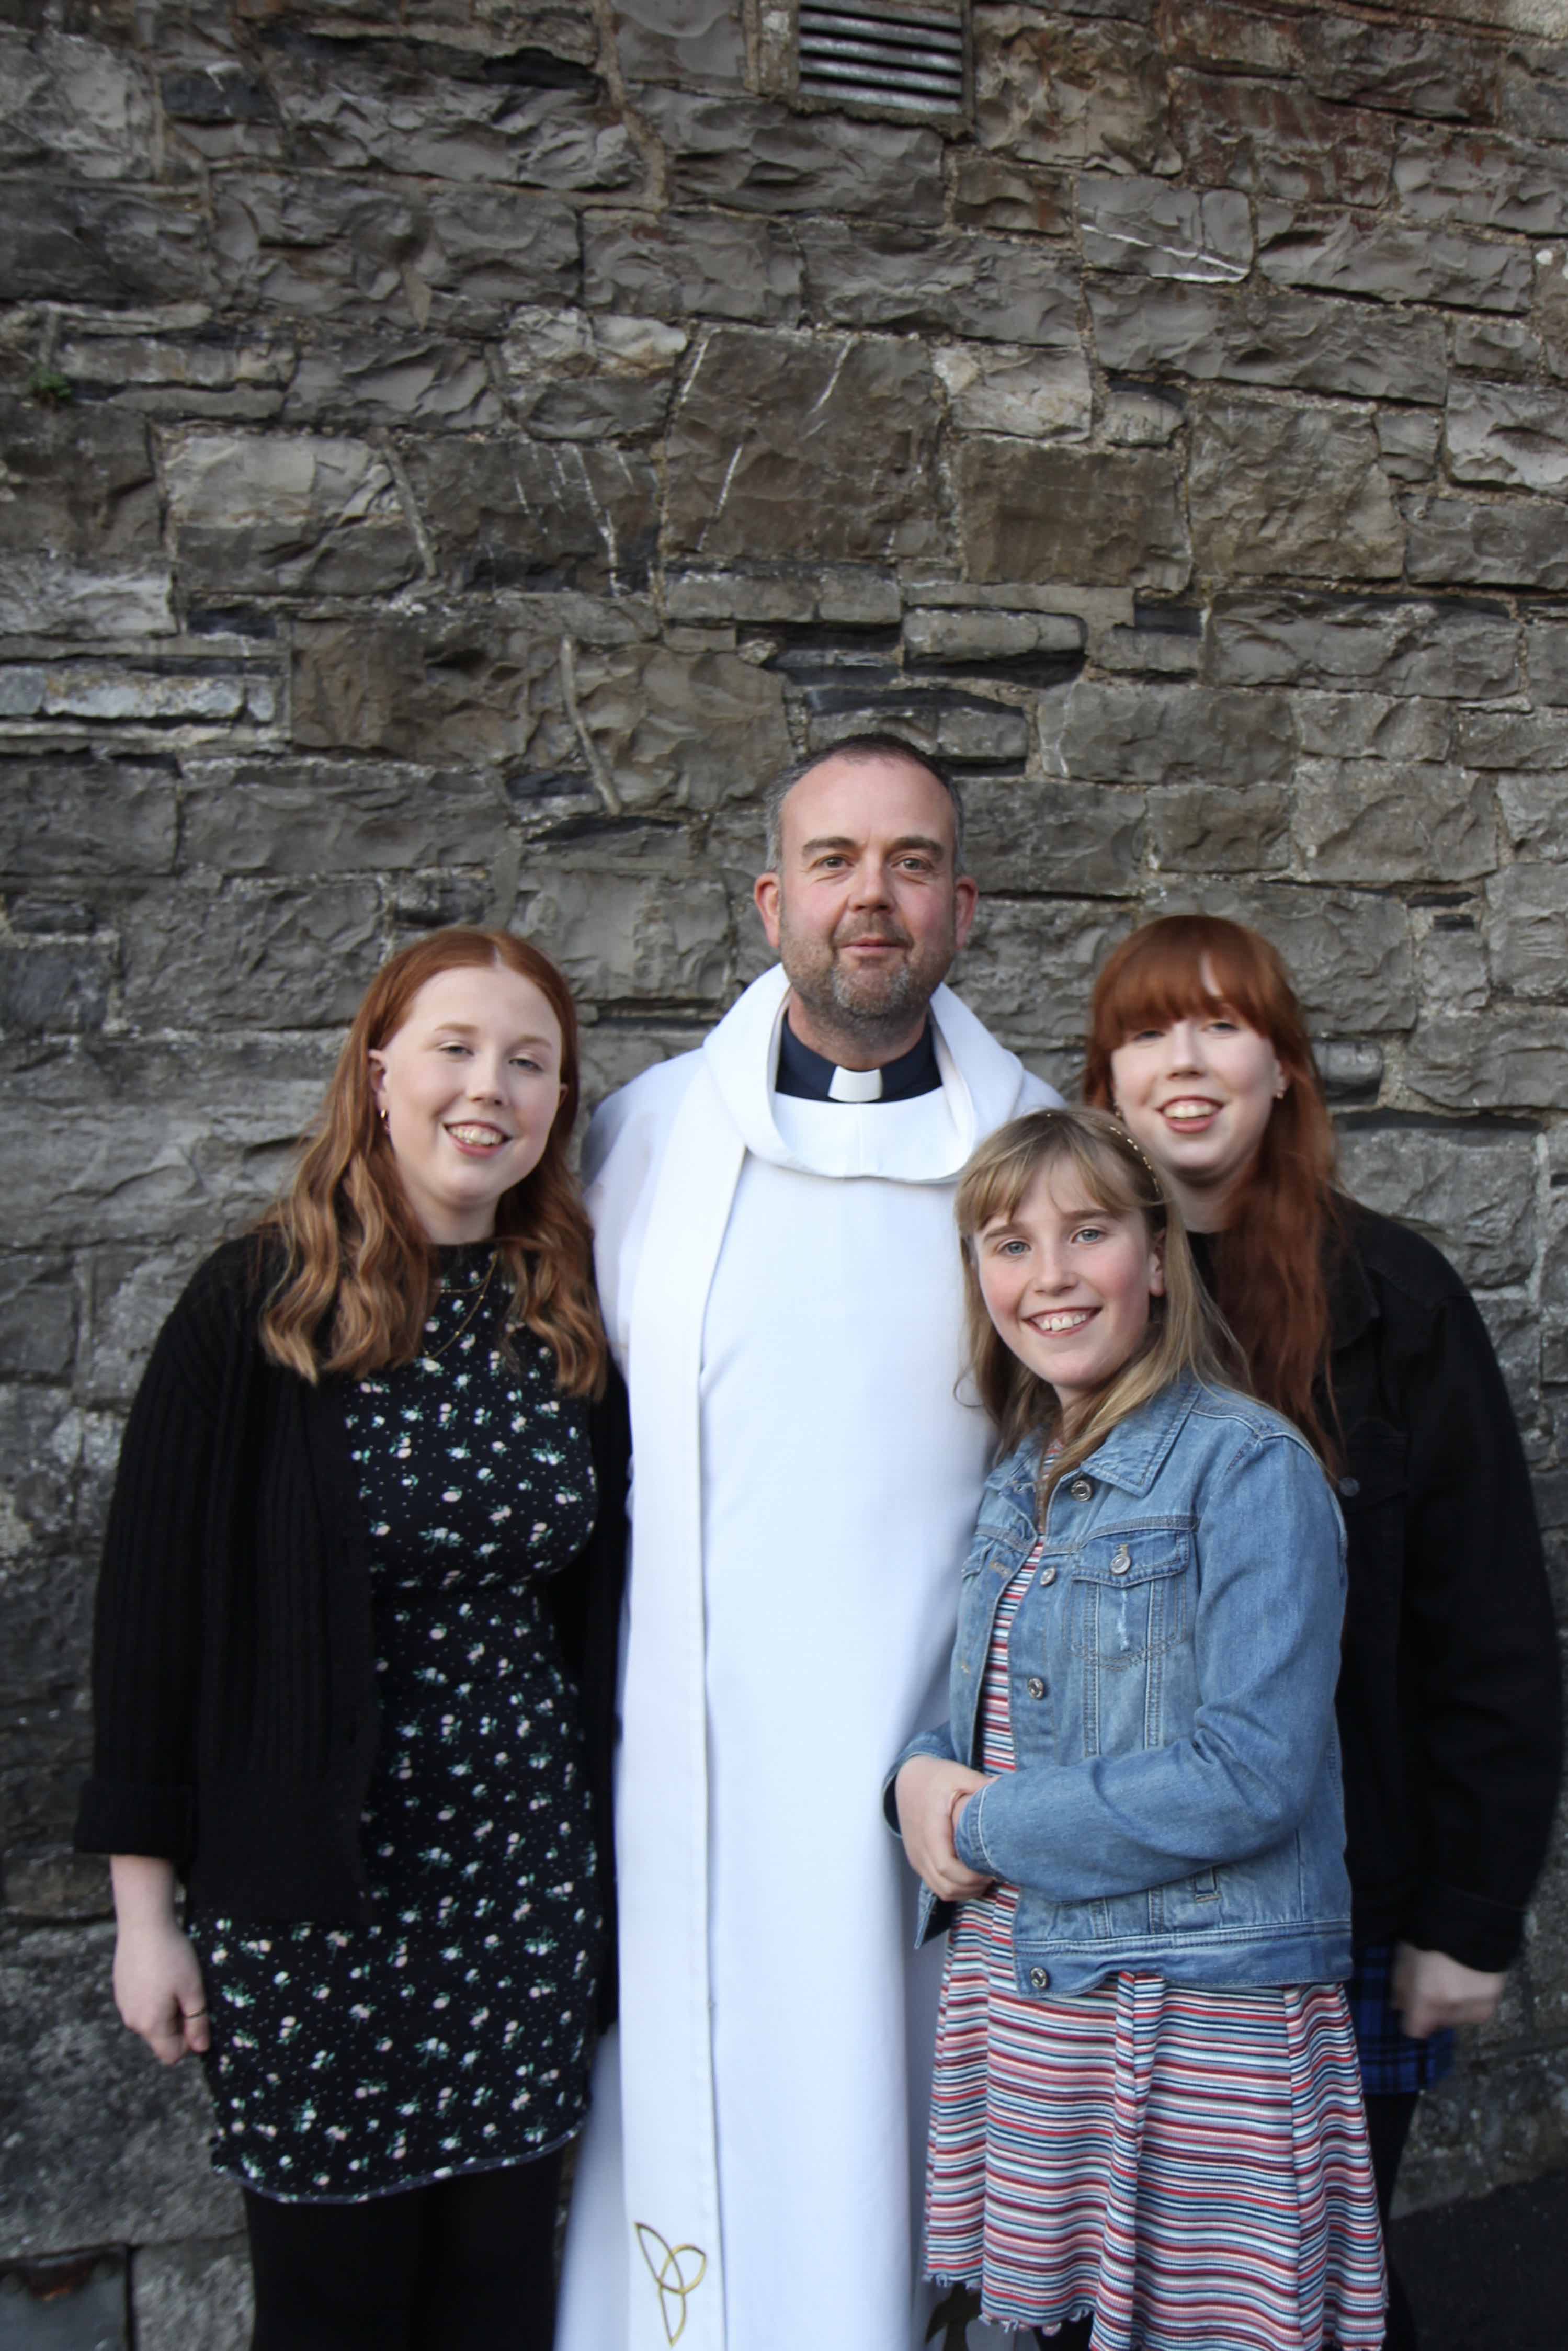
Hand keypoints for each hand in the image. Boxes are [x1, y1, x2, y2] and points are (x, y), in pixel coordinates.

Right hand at [110, 1854, 210, 2066]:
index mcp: (150, 2025)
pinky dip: (154, 1997)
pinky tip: (161, 1972)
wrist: (143, 1924)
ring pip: (151, 2020)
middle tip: (189, 1992)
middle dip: (179, 2023)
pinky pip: (142, 2005)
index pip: (171, 2055)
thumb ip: (198, 2022)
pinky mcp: (121, 1990)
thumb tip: (201, 2048)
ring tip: (175, 1980)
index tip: (199, 2015)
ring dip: (167, 2009)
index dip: (190, 2042)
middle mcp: (132, 2021)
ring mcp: (123, 2005)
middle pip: (161, 2038)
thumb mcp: (193, 1990)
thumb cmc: (172, 1957)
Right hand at [894, 1756, 994, 1902]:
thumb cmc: (935, 1777)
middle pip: (945, 1886)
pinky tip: (971, 1877)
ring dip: (964, 1891)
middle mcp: (919, 1848)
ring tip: (985, 1878)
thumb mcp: (958, 1774)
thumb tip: (1005, 1786)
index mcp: (929, 1829)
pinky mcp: (918, 1860)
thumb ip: (981, 1784)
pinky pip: (936, 1885)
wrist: (908, 1779)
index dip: (971, 1877)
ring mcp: (917, 1857)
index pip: (946, 1867)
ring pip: (941, 1890)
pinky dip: (955, 1888)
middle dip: (972, 1888)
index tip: (992, 1870)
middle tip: (994, 1875)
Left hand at [1391, 1942, 1505, 2039]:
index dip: (1411, 2019)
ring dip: (1453, 2005)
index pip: (1415, 2030)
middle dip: (1432, 2009)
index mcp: (1428, 1998)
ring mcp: (1477, 2005)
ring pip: (1458, 2017)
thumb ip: (1401, 1986)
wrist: (1474, 1916)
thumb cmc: (1431, 1932)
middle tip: (1433, 1982)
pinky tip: (1468, 1977)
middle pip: (1437, 2023)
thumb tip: (1398, 2007)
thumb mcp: (1405, 1955)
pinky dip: (1472, 1999)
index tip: (1410, 2007)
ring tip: (1453, 1977)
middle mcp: (1454, 2009)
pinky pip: (1477, 2009)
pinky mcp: (1495, 1998)